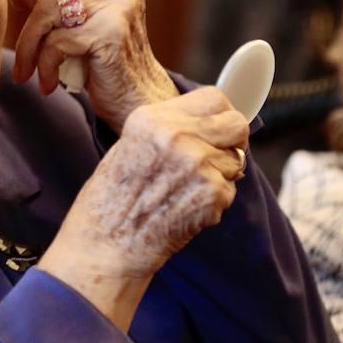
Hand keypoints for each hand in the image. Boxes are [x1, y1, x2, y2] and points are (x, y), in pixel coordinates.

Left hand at [0, 0, 177, 130]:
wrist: (138, 100)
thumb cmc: (104, 63)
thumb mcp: (77, 24)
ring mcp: (117, 7)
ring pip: (49, 10)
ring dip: (29, 44)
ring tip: (25, 71)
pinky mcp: (108, 34)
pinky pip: (56, 43)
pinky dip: (44, 65)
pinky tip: (45, 84)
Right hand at [46, 87, 249, 282]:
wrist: (106, 244)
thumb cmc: (112, 200)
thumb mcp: (130, 144)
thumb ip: (169, 128)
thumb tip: (209, 124)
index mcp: (153, 119)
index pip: (214, 98)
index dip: (221, 115)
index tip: (218, 129)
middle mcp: (177, 136)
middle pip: (237, 124)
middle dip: (234, 141)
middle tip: (220, 157)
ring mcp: (197, 164)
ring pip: (236, 161)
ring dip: (221, 176)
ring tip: (187, 191)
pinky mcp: (211, 194)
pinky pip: (229, 191)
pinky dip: (214, 202)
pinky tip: (186, 209)